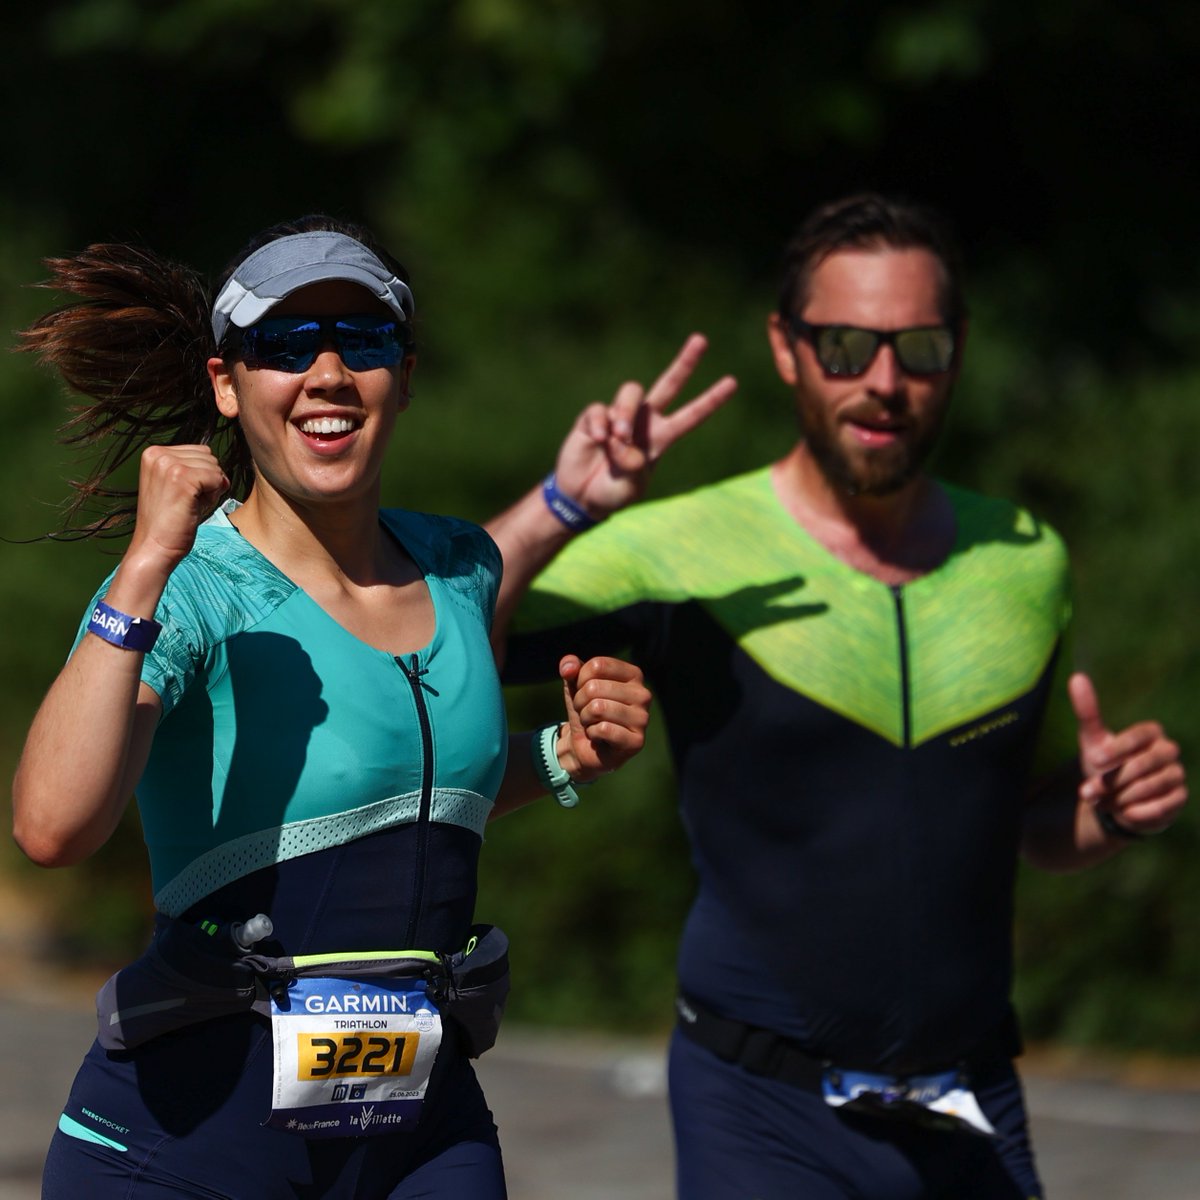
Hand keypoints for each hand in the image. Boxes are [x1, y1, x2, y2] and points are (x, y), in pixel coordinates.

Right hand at [127, 444, 229, 573]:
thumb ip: (197, 471)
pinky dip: (212, 496)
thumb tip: (224, 474)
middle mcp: (158, 453)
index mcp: (154, 453)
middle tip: (185, 503)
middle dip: (207, 482)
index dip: (202, 476)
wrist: (155, 546)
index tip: (181, 495)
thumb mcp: (178, 487)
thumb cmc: (170, 522)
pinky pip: (218, 479)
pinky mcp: (181, 477)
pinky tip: (193, 508)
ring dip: (210, 490)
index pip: (200, 452)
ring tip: (188, 506)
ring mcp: (168, 464)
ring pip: (215, 468)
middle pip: (210, 458)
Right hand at [552, 334, 735, 518]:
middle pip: (669, 385)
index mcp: (661, 438)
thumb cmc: (613, 493)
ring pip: (631, 393)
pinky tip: (597, 440)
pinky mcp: (593, 418)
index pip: (691, 416)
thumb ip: (632, 466)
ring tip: (618, 438)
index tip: (732, 382)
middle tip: (701, 340)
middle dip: (685, 363)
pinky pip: (599, 411)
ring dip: (626, 414)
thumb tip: (622, 439)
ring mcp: (618, 416)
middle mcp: (644, 421)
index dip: (710, 400)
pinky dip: (599, 425)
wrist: (582, 496)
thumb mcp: (632, 488)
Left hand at [555, 655, 651, 780]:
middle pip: (594, 687)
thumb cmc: (585, 710)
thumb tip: (568, 667)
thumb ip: (571, 668)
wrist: (584, 746)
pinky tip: (599, 737)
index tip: (583, 691)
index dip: (580, 679)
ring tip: (592, 724)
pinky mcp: (636, 741)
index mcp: (634, 675)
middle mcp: (643, 695)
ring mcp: (643, 719)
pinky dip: (592, 733)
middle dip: (580, 702)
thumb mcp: (575, 685)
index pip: (597, 665)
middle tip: (586, 712)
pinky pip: (602, 729)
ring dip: (585, 718)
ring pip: (597, 708)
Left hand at [1070, 672, 1186, 836]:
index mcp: (1150, 733)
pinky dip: (1136, 812)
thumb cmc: (1104, 765)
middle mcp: (1168, 751)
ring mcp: (1177, 775)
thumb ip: (1087, 711)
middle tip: (1089, 791)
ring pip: (1151, 786)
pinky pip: (1161, 807)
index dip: (1117, 748)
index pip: (1140, 735)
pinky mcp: (1180, 798)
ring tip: (1102, 802)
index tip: (1094, 759)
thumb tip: (1076, 677)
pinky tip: (1123, 812)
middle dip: (1114, 779)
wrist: (1114, 801)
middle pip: (1145, 763)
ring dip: (1120, 797)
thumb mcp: (1092, 740)